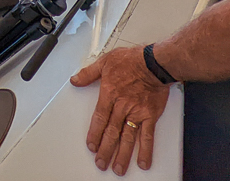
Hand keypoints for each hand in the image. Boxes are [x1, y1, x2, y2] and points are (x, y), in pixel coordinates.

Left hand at [70, 46, 169, 175]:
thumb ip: (89, 73)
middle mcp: (122, 106)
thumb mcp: (105, 62)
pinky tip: (142, 162)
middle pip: (111, 132)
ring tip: (117, 168)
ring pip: (127, 138)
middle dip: (105, 150)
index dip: (94, 134)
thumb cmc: (132, 60)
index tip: (91, 146)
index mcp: (109, 94)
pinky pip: (148, 136)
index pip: (99, 119)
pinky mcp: (150, 115)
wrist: (154, 63)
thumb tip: (75, 79)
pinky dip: (145, 150)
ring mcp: (136, 112)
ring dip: (122, 155)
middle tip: (101, 163)